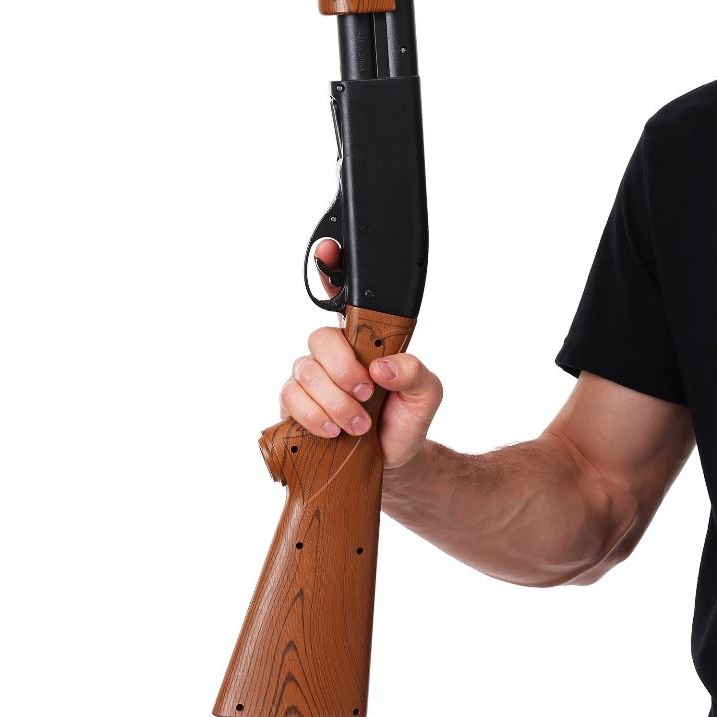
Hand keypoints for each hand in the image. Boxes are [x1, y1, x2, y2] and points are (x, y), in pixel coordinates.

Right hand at [279, 240, 442, 469]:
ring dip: (333, 401)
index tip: (329, 251)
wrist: (391, 465)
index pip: (342, 296)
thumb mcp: (426, 395)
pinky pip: (290, 399)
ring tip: (357, 424)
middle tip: (366, 394)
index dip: (330, 266)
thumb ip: (415, 372)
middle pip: (319, 339)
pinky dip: (313, 416)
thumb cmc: (405, 420)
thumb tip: (382, 367)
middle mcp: (332, 354)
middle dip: (343, 370)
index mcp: (363, 339)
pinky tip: (332, 431)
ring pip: (304, 372)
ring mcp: (310, 378)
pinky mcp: (294, 406)